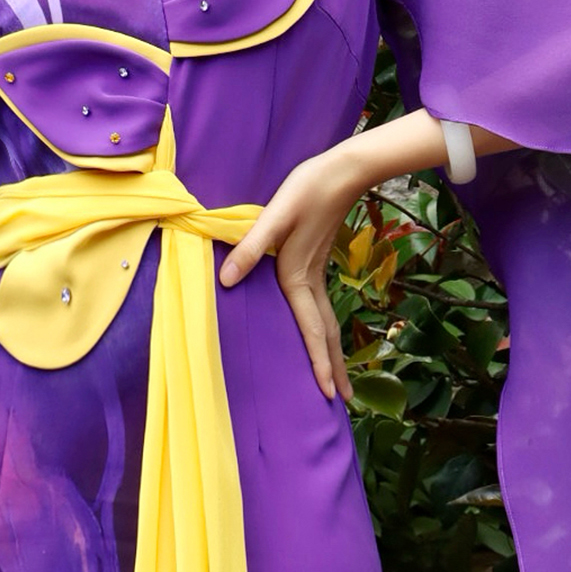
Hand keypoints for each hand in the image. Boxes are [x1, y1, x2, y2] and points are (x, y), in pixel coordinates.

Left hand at [219, 150, 356, 403]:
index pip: (312, 329)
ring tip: (338, 378)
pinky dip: (325, 330)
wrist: (343, 171)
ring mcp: (317, 272)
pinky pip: (322, 308)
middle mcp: (310, 281)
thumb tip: (227, 281)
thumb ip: (249, 248)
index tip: (327, 392)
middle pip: (326, 334)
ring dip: (332, 352)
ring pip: (327, 322)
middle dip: (334, 368)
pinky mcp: (317, 262)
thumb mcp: (274, 216)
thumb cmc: (308, 189)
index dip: (319, 362)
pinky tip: (321, 332)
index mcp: (298, 276)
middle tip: (342, 400)